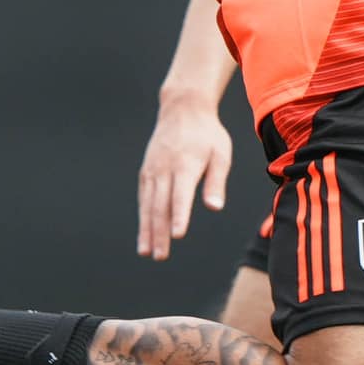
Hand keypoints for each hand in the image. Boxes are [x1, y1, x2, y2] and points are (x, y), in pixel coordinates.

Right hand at [136, 89, 232, 260]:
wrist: (182, 109)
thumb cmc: (207, 134)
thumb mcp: (221, 153)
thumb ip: (216, 182)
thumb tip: (214, 208)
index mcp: (186, 164)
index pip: (181, 194)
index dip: (179, 215)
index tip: (177, 235)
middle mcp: (165, 168)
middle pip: (161, 204)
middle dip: (159, 232)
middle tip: (160, 255)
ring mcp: (152, 170)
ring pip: (148, 204)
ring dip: (147, 229)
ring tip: (146, 252)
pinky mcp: (146, 171)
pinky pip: (143, 197)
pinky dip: (143, 217)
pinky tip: (144, 234)